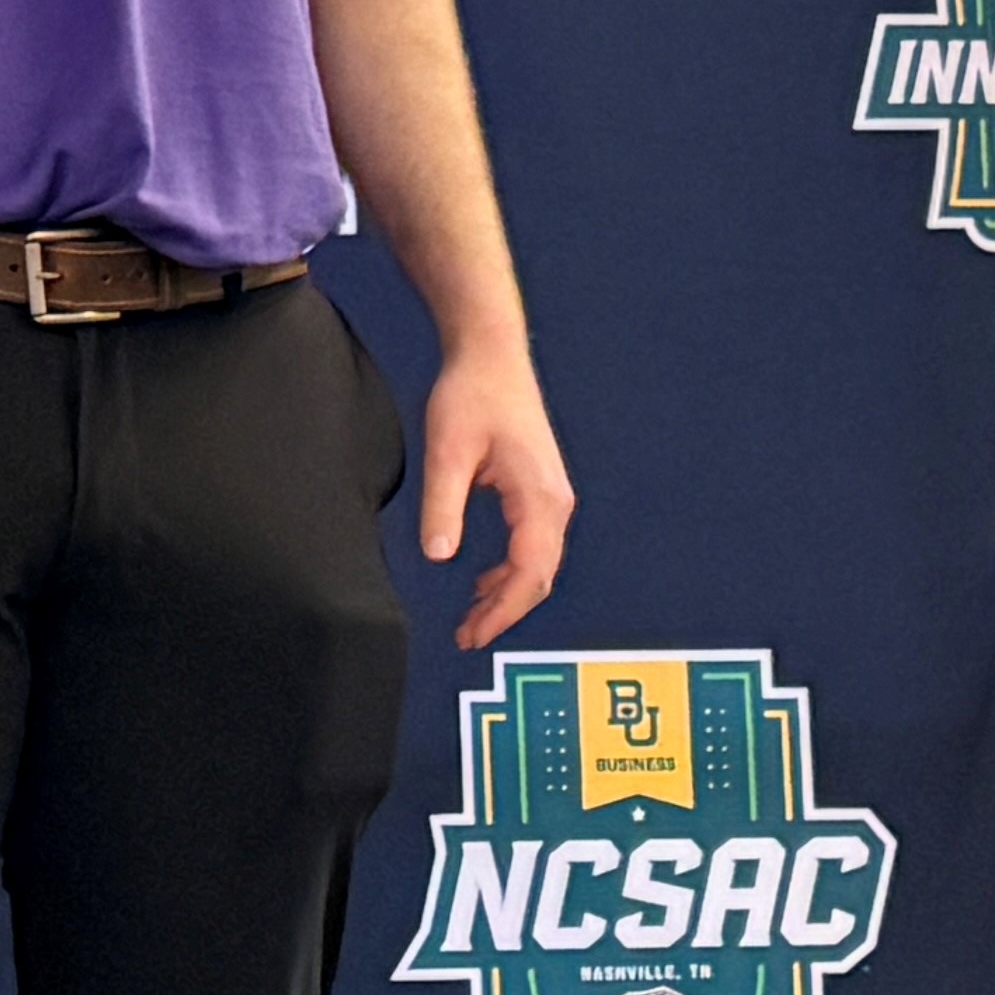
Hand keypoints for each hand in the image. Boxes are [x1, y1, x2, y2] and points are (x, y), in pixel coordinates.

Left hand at [418, 339, 572, 647]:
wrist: (490, 358)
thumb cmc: (470, 397)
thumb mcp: (446, 453)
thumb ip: (443, 506)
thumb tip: (439, 555)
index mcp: (539, 498)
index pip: (529, 572)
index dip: (503, 610)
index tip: (475, 635)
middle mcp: (555, 503)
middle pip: (538, 575)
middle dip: (504, 611)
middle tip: (466, 637)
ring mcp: (551, 497)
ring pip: (537, 563)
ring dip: (506, 593)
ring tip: (470, 619)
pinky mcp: (539, 491)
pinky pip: (531, 544)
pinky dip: (510, 570)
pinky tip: (481, 581)